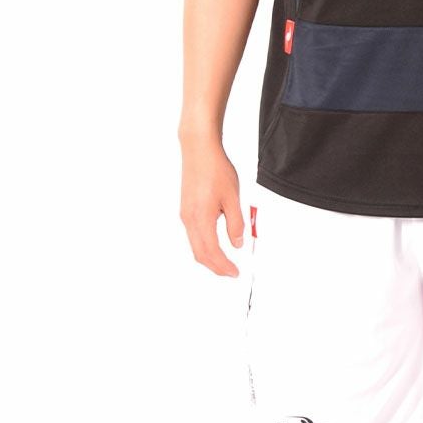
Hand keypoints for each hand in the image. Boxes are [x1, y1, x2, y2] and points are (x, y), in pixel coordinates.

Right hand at [179, 136, 246, 276]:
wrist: (199, 150)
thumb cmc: (215, 169)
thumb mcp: (232, 197)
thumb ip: (236, 223)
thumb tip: (238, 242)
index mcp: (201, 218)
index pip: (211, 252)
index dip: (224, 266)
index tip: (235, 272)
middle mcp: (189, 220)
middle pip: (200, 254)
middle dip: (215, 266)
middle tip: (231, 271)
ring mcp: (185, 214)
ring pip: (195, 245)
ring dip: (209, 256)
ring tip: (226, 260)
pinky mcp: (186, 208)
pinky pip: (194, 234)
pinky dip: (205, 244)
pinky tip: (216, 241)